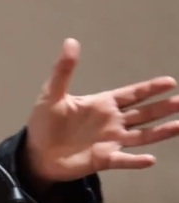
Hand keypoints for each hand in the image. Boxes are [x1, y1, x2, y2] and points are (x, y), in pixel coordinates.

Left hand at [24, 38, 178, 186]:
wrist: (36, 152)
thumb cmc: (44, 123)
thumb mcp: (51, 94)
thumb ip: (63, 70)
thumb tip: (71, 41)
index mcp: (102, 104)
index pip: (132, 94)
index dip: (150, 88)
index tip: (170, 82)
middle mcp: (112, 122)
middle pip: (144, 114)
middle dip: (163, 107)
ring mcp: (110, 141)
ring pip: (142, 136)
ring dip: (160, 132)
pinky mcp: (103, 160)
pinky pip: (123, 160)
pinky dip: (136, 161)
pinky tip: (150, 159)